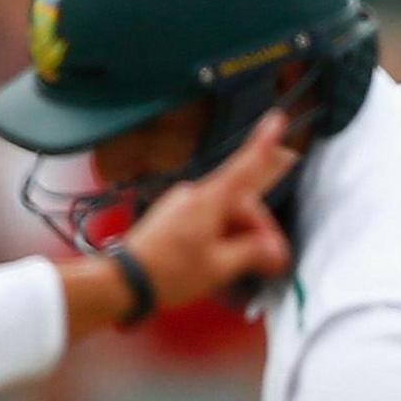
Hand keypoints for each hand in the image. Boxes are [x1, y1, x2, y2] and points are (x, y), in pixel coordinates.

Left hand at [113, 116, 297, 311]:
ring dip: (239, 236)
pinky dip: (220, 236)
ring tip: (245, 268)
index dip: (264, 144)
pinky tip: (222, 260)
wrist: (123, 281)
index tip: (276, 120)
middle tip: (270, 261)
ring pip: (224, 214)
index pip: (245, 167)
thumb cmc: (167, 272)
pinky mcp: (173, 217)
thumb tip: (273, 249)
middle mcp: (195, 196)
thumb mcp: (219, 267)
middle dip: (258, 230)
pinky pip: (207, 220)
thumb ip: (252, 253)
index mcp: (209, 201)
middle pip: (240, 203)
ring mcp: (182, 205)